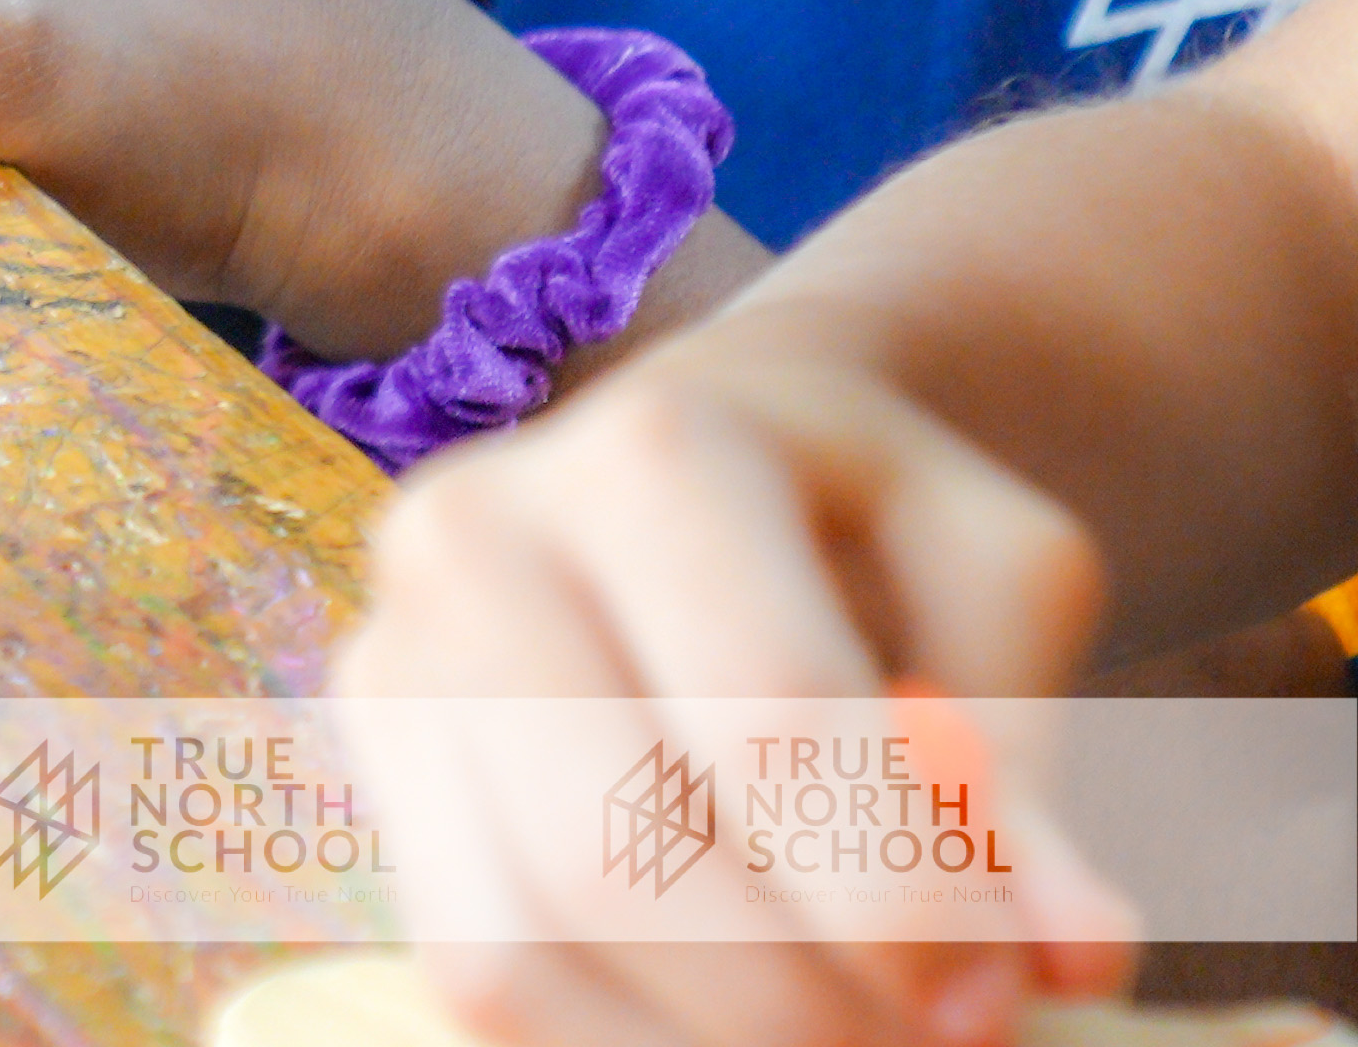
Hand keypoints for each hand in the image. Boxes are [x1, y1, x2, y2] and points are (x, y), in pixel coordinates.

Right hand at [335, 327, 1136, 1046]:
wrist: (708, 459)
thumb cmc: (871, 529)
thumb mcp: (1002, 584)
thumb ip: (1025, 766)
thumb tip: (1067, 962)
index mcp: (655, 451)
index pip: (768, 717)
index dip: (896, 896)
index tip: (993, 988)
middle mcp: (477, 533)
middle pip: (614, 848)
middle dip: (795, 1002)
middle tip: (921, 1035)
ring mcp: (395, 648)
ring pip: (514, 942)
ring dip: (701, 1037)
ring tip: (832, 1029)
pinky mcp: (373, 759)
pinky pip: (471, 974)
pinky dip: (615, 1040)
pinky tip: (726, 1017)